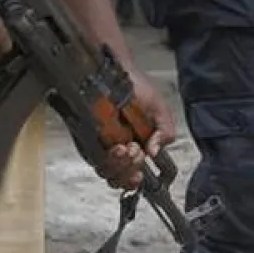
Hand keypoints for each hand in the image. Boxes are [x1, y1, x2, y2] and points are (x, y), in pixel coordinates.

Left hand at [98, 69, 177, 190]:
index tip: (142, 174)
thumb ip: (166, 132)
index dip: (135, 181)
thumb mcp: (159, 110)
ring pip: (107, 172)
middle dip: (130, 172)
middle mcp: (116, 149)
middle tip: (137, 152)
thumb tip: (155, 153)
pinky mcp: (87, 139)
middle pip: (118, 180)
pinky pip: (95, 159)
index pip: (132, 176)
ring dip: (121, 166)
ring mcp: (101, 145)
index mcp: (135, 147)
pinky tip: (118, 147)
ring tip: (128, 148)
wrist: (118, 71)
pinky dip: (109, 159)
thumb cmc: (137, 88)